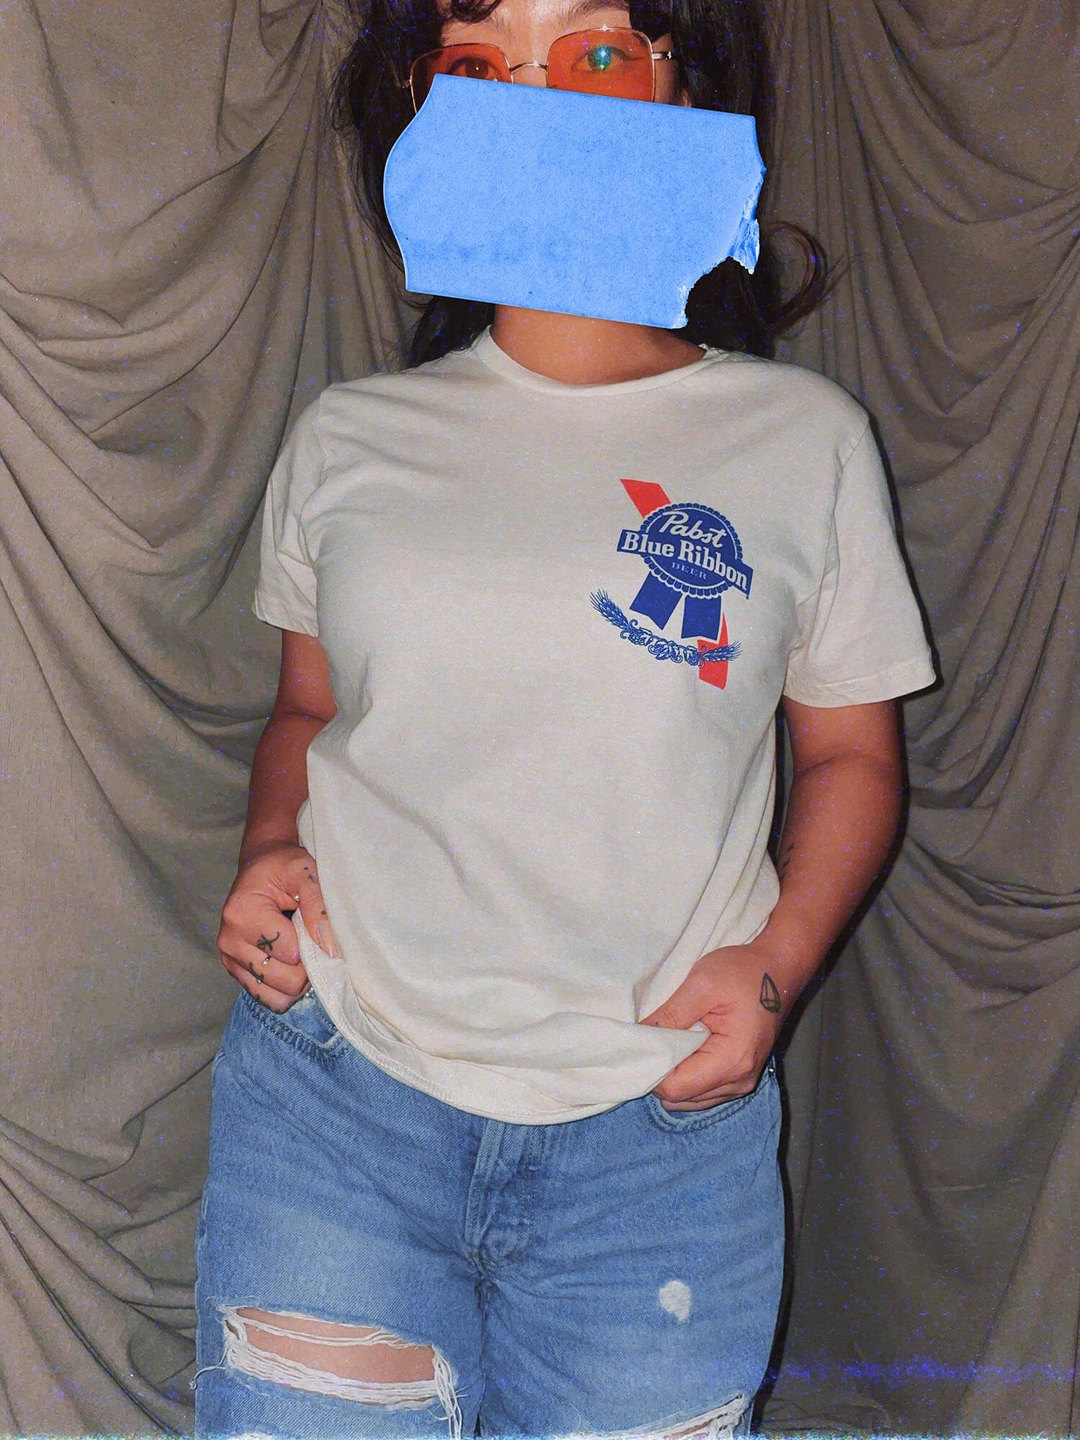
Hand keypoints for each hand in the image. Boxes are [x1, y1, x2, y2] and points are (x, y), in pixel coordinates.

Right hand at [217, 841, 338, 1012]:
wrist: (261, 867)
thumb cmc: (284, 867)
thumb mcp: (305, 872)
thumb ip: (318, 906)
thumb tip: (330, 950)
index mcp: (242, 914)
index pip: (290, 953)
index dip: (311, 943)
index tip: (311, 922)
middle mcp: (229, 940)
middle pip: (284, 980)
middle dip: (306, 966)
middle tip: (308, 939)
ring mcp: (230, 959)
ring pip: (277, 996)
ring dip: (296, 979)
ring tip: (299, 950)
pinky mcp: (235, 970)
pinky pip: (266, 998)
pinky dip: (284, 987)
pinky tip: (289, 963)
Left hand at [640, 940, 787, 1109]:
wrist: (778, 969)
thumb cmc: (743, 972)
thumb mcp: (701, 984)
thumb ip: (670, 1015)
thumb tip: (638, 1037)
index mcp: (733, 1060)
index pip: (677, 1087)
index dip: (652, 1070)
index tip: (640, 1045)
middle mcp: (739, 1081)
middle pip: (681, 1098)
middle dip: (660, 1074)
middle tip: (652, 1041)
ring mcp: (742, 1083)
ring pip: (690, 1099)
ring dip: (673, 1076)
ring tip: (669, 1042)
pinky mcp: (740, 1077)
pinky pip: (703, 1091)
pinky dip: (687, 1076)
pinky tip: (683, 1050)